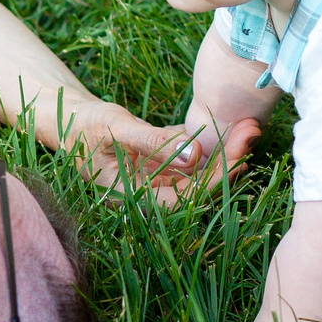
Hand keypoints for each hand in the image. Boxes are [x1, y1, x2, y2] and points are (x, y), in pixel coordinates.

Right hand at [77, 108, 260, 204]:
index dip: (213, 184)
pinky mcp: (163, 167)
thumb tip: (196, 156)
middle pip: (198, 187)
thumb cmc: (84, 126)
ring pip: (200, 174)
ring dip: (227, 152)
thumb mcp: (116, 128)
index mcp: (132, 197)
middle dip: (229, 161)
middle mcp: (149, 195)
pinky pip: (194, 162)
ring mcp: (158, 182)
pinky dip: (214, 145)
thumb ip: (153, 142)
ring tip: (251, 128)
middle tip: (253, 131)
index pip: (182, 200)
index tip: (238, 159)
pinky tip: (235, 129)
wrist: (69, 122)